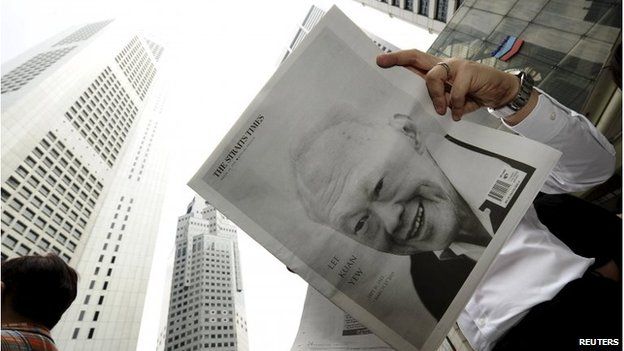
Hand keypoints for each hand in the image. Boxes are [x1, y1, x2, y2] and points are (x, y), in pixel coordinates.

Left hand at [376, 49, 522, 120]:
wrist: (499, 92)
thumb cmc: (472, 95)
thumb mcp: (450, 101)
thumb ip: (436, 101)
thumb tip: (422, 110)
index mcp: (438, 71)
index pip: (414, 61)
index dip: (397, 60)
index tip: (379, 61)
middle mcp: (444, 65)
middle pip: (417, 56)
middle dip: (398, 59)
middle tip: (383, 62)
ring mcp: (456, 65)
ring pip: (432, 77)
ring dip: (436, 97)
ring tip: (443, 110)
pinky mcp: (469, 70)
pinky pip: (455, 91)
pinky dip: (457, 105)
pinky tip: (459, 112)